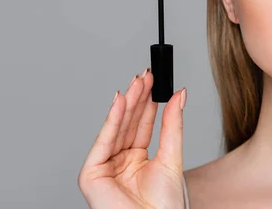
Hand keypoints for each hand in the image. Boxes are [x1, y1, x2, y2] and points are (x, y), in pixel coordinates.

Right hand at [78, 68, 186, 208]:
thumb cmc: (164, 207)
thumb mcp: (172, 157)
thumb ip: (173, 125)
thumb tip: (179, 95)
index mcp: (137, 160)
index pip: (141, 125)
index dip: (147, 102)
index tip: (155, 81)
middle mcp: (119, 162)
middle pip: (128, 124)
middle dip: (137, 98)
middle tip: (147, 75)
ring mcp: (105, 167)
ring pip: (116, 129)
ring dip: (127, 103)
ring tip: (139, 82)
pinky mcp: (92, 174)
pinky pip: (103, 141)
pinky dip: (112, 120)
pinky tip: (121, 100)